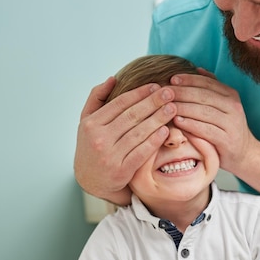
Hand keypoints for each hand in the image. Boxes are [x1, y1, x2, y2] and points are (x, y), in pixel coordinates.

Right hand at [74, 76, 176, 203]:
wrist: (91, 180)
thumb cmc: (92, 145)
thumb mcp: (87, 121)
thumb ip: (97, 98)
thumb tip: (113, 78)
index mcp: (91, 123)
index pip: (119, 103)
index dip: (140, 93)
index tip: (156, 86)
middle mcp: (99, 139)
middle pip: (131, 116)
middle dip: (153, 103)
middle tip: (170, 93)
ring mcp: (109, 156)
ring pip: (138, 133)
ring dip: (158, 119)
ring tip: (172, 109)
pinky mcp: (121, 171)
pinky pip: (141, 152)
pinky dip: (154, 141)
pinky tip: (166, 131)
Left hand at [169, 71, 256, 174]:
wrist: (244, 153)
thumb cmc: (226, 127)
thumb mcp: (223, 105)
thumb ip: (212, 88)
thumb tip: (198, 69)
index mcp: (231, 95)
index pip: (207, 83)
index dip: (189, 79)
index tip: (172, 79)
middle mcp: (234, 107)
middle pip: (204, 96)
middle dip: (182, 92)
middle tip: (164, 92)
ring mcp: (231, 124)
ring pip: (203, 111)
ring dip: (183, 107)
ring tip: (167, 106)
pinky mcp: (227, 140)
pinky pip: (205, 130)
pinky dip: (190, 124)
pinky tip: (178, 121)